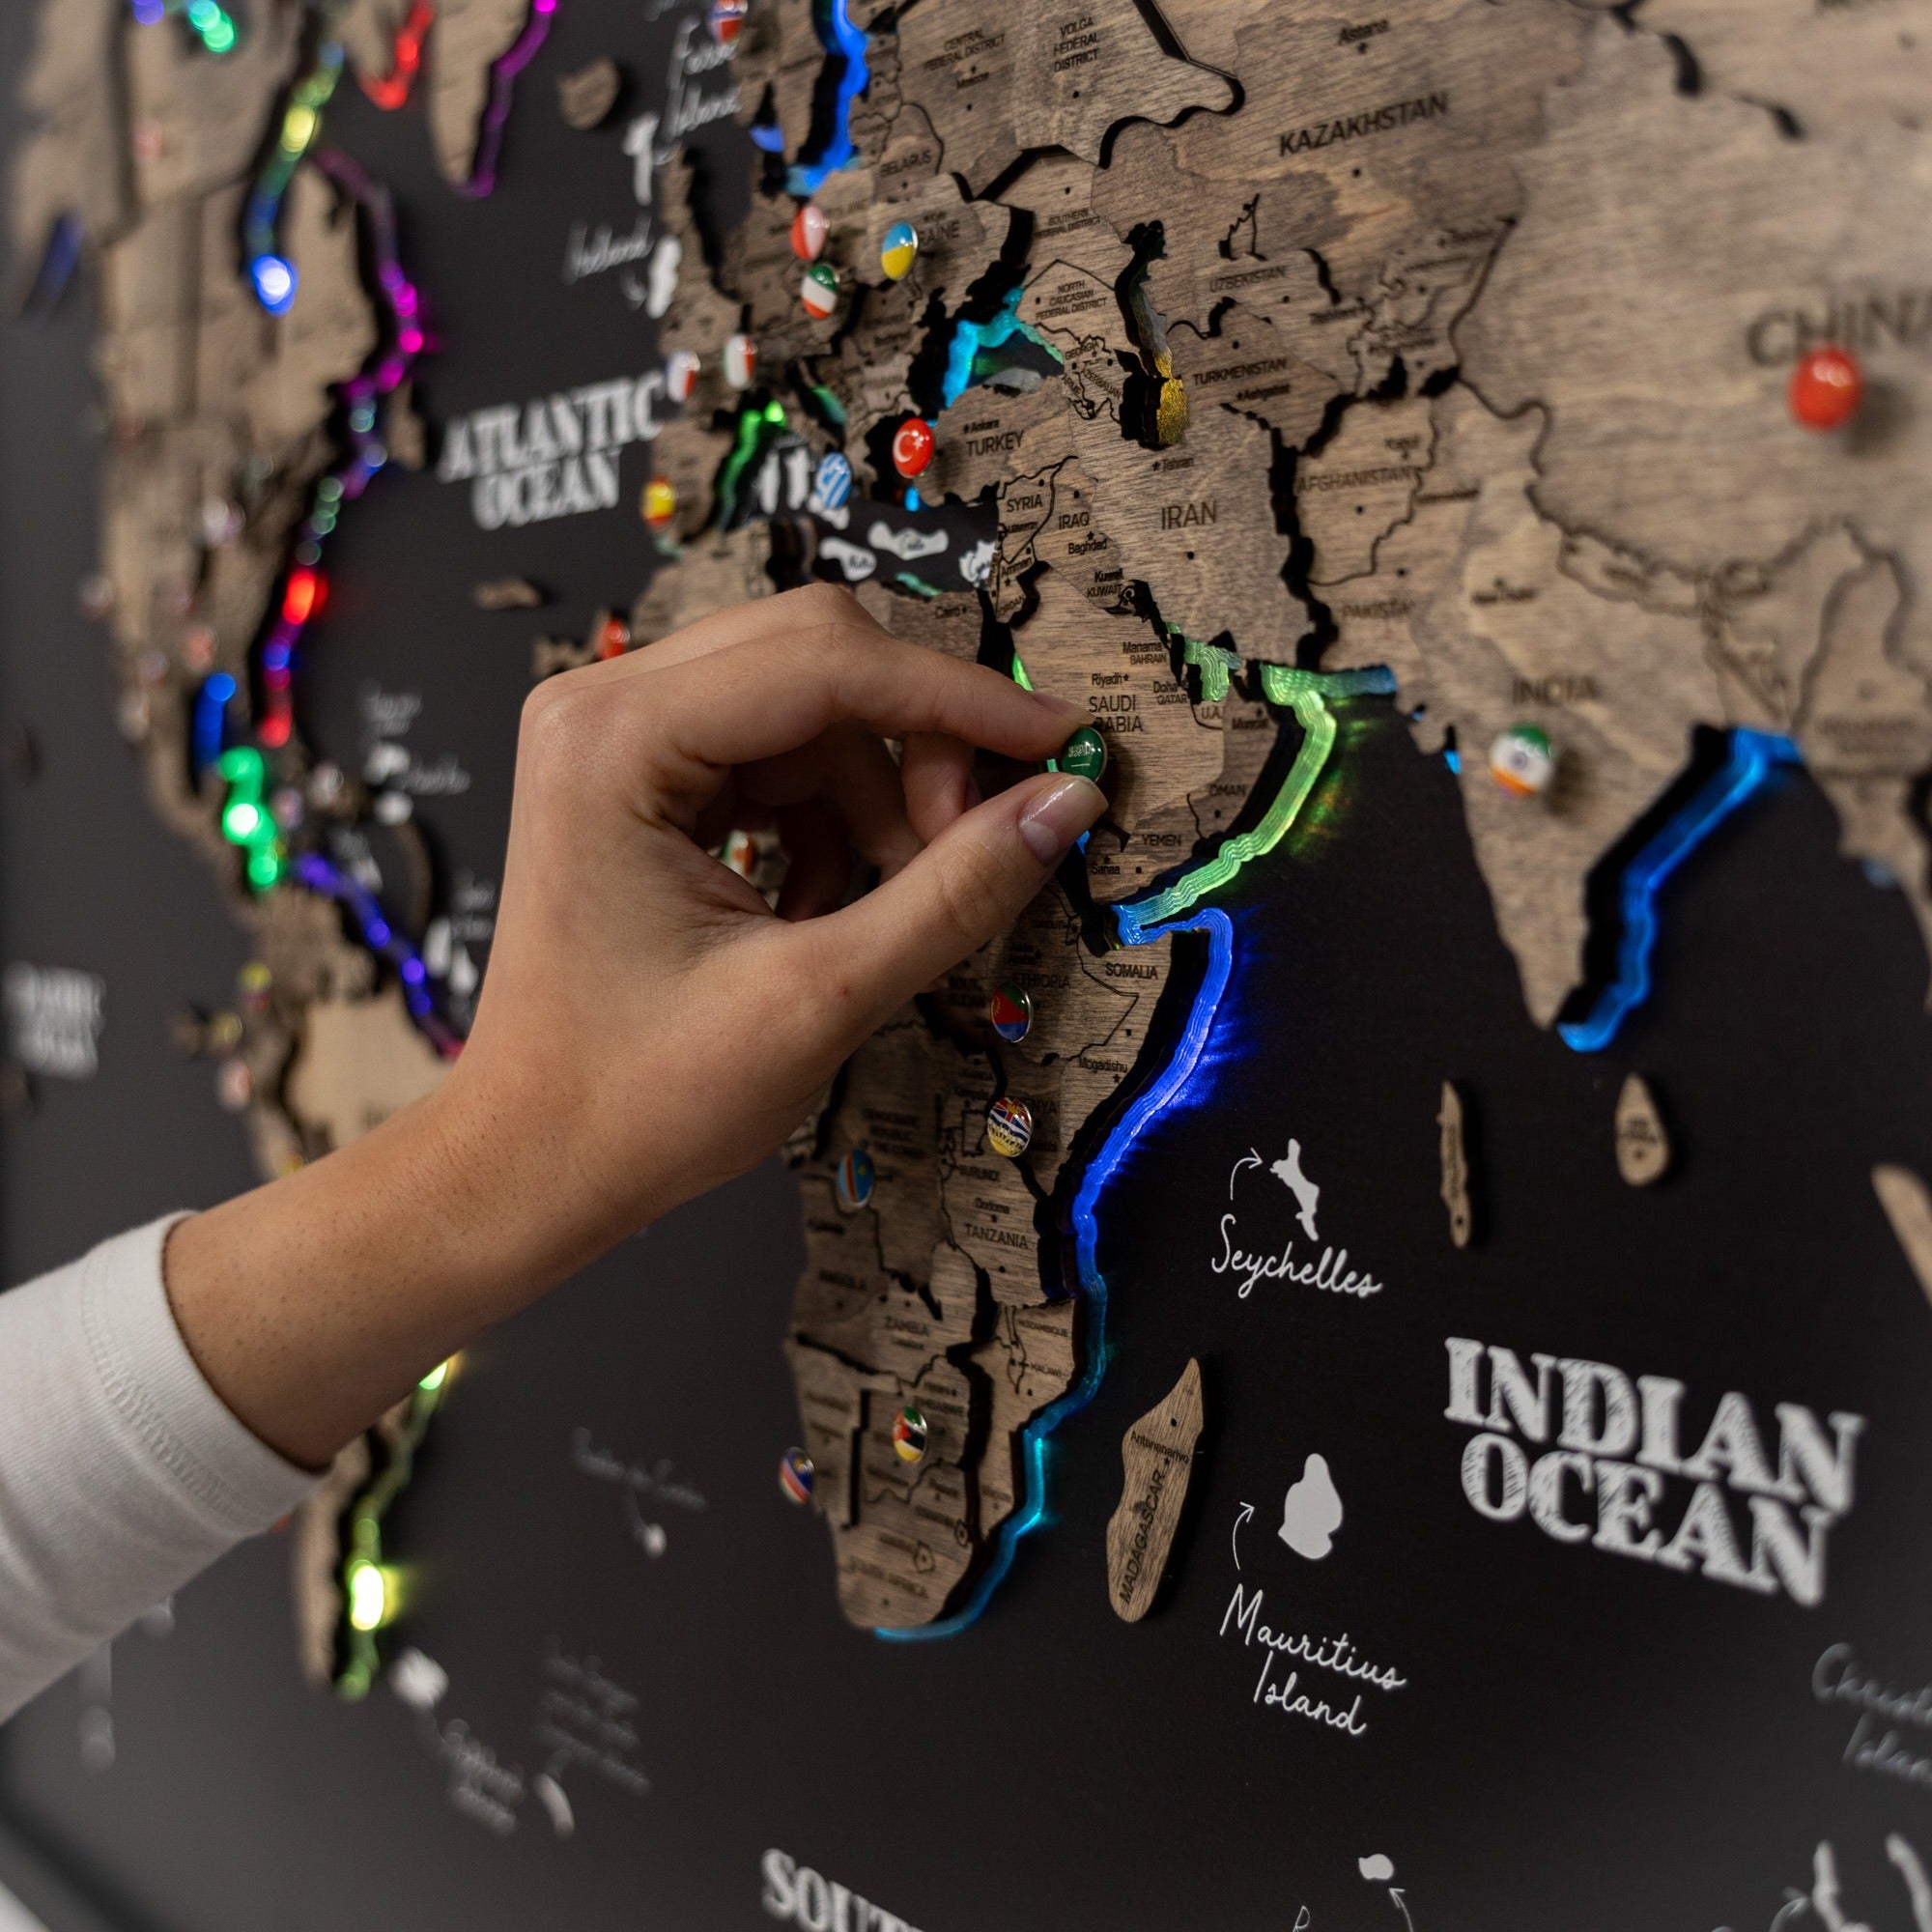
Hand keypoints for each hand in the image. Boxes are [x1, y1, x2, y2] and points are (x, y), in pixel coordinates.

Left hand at [166, 586, 1104, 1465]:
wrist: (533, 1163)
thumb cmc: (637, 1100)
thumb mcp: (820, 998)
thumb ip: (953, 892)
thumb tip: (1068, 803)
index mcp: (615, 737)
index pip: (827, 662)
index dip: (961, 701)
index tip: (1064, 743)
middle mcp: (603, 705)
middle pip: (819, 655)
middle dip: (915, 745)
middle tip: (965, 845)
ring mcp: (617, 734)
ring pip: (812, 706)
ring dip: (875, 794)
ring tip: (875, 906)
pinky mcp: (641, 774)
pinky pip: (780, 752)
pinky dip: (829, 817)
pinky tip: (816, 906)